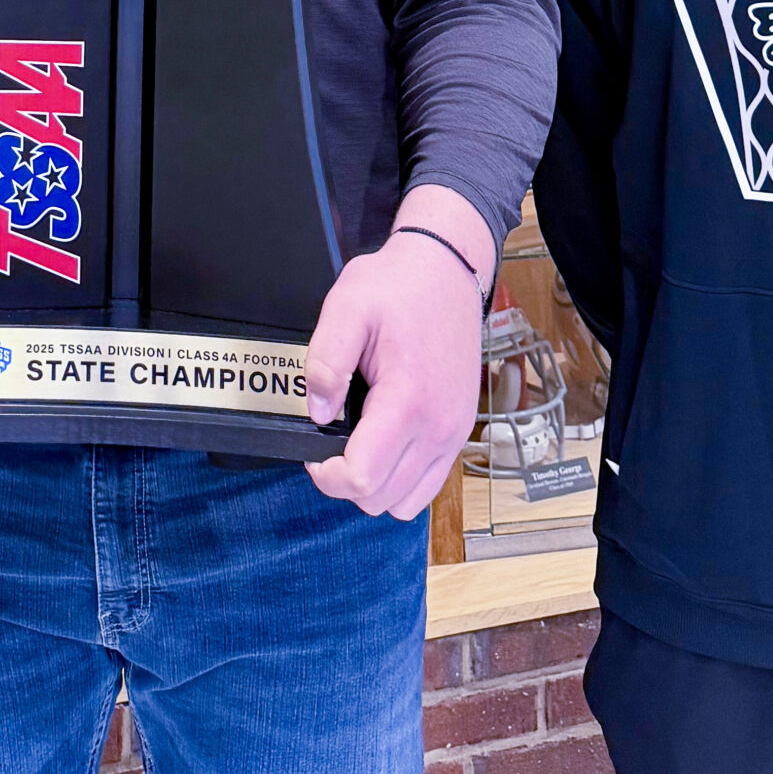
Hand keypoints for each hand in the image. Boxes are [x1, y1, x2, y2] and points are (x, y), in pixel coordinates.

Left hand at [303, 186, 490, 519]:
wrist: (447, 271)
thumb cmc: (398, 285)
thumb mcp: (347, 307)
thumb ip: (325, 361)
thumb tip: (318, 411)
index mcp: (408, 400)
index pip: (363, 478)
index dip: (326, 475)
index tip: (313, 449)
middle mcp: (439, 427)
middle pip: (382, 499)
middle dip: (346, 481)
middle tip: (330, 441)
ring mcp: (454, 433)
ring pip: (406, 502)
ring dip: (375, 485)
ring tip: (356, 443)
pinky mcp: (459, 431)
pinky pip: (428, 484)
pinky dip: (401, 478)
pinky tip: (382, 443)